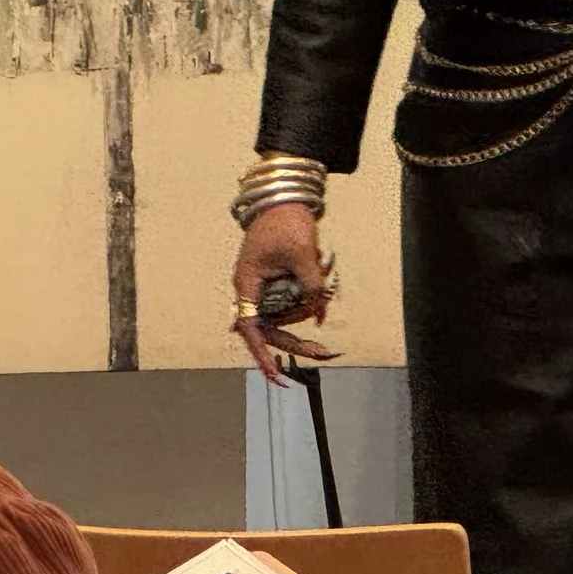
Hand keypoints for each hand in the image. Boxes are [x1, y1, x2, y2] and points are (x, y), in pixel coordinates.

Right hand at [231, 202, 336, 379]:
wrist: (285, 198)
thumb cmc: (286, 222)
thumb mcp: (302, 255)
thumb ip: (311, 286)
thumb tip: (320, 315)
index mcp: (248, 284)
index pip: (251, 328)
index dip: (261, 353)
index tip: (274, 375)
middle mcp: (252, 290)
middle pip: (271, 327)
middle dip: (294, 342)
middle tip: (322, 351)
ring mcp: (263, 287)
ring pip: (283, 314)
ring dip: (305, 311)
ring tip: (324, 289)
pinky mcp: (276, 282)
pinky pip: (290, 300)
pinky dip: (306, 299)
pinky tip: (322, 284)